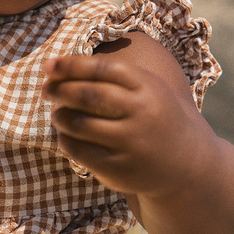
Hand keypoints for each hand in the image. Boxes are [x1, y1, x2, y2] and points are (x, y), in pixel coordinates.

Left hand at [42, 53, 198, 198]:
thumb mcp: (147, 89)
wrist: (187, 163)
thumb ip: (111, 76)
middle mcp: (141, 113)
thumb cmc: (154, 117)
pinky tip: (64, 134)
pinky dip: (65, 140)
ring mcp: (131, 142)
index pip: (102, 69)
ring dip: (60, 116)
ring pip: (80, 124)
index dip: (71, 65)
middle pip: (88, 95)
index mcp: (148, 86)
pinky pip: (80, 151)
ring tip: (57, 113)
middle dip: (60, 90)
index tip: (50, 65)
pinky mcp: (120, 168)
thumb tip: (57, 66)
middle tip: (46, 90)